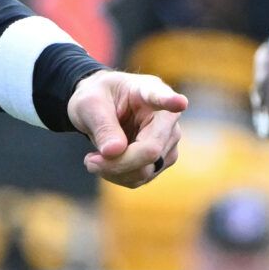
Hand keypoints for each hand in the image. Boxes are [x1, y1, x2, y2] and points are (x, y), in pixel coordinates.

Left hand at [66, 70, 187, 188]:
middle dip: (117, 162)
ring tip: (92, 159)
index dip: (171, 101)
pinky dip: (118, 176)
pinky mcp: (162, 160)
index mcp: (150, 90)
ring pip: (146, 170)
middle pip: (150, 150)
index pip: (162, 97)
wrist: (100, 107)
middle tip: (89, 161)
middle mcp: (167, 118)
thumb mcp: (89, 104)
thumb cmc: (97, 98)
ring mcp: (169, 141)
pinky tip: (104, 164)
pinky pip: (141, 178)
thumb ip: (102, 125)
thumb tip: (115, 151)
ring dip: (115, 171)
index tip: (179, 102)